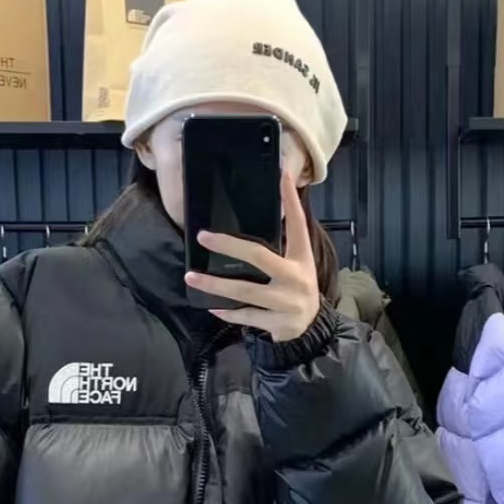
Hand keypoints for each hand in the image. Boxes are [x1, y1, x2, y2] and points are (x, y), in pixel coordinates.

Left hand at [183, 171, 320, 341]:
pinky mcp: (277, 323)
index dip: (290, 200)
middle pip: (258, 256)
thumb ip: (283, 241)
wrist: (312, 328)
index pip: (297, 224)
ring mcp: (286, 302)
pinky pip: (246, 316)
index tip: (281, 175)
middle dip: (229, 245)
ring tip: (191, 277)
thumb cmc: (297, 287)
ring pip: (245, 291)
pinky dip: (228, 312)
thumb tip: (266, 209)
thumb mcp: (297, 263)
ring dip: (215, 285)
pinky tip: (212, 306)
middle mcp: (295, 278)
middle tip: (203, 236)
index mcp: (301, 257)